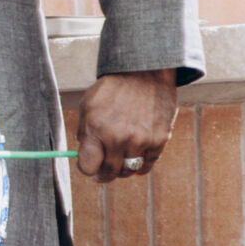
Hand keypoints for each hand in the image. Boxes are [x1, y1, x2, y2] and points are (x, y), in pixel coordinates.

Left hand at [75, 69, 177, 183]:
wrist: (144, 72)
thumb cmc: (113, 89)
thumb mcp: (88, 105)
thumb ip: (85, 133)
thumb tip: (84, 159)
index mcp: (96, 129)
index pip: (87, 167)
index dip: (87, 169)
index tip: (90, 167)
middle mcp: (118, 137)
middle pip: (109, 173)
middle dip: (104, 173)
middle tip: (104, 170)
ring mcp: (140, 140)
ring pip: (128, 170)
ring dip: (123, 168)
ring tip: (121, 158)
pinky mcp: (159, 140)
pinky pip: (147, 165)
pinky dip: (141, 163)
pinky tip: (136, 154)